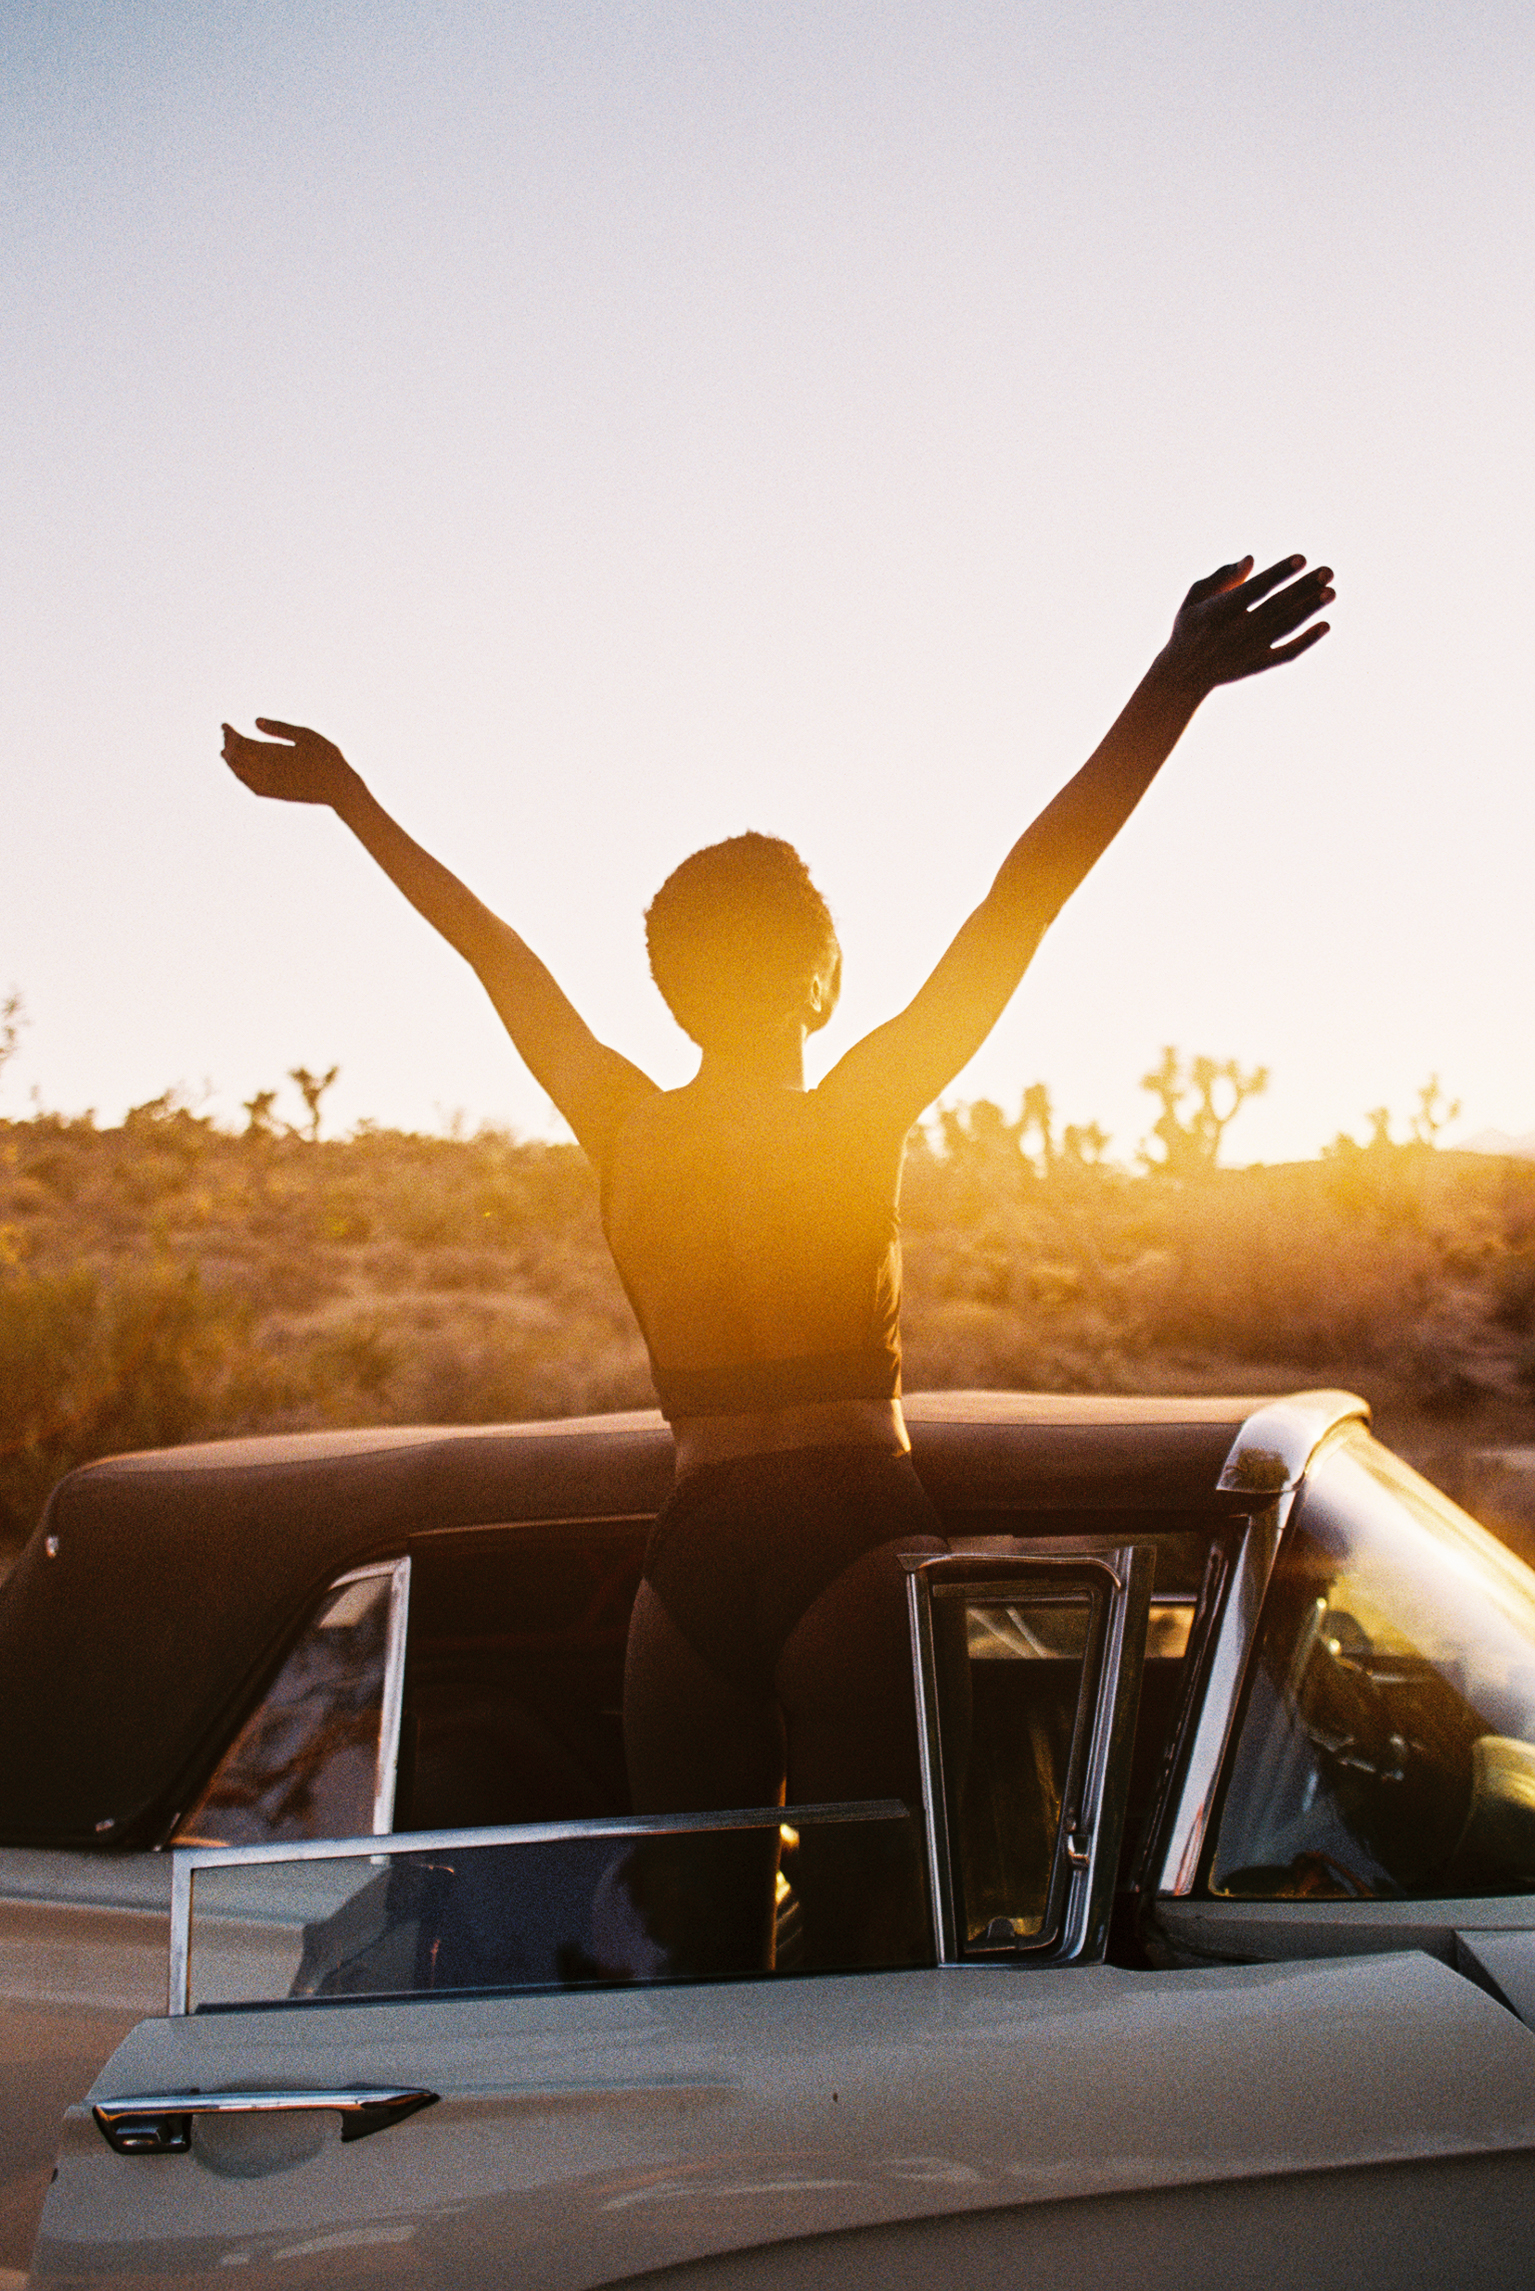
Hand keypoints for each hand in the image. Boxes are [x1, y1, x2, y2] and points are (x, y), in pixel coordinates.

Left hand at [220, 718, 355, 805]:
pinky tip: (239, 771)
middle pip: (237, 757)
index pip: (242, 743)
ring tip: (226, 751)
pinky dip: (240, 776)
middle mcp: (267, 771)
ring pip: (240, 773)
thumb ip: (280, 728)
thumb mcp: (306, 736)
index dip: (230, 734)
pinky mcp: (274, 795)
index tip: (224, 725)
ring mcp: (269, 785)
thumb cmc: (326, 758)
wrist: (338, 789)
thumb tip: (255, 721)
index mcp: (274, 753)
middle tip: (226, 735)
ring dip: (231, 761)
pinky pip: (250, 786)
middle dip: (229, 745)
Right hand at [1163, 555, 1334, 694]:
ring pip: (1286, 627)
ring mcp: (1249, 650)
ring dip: (1310, 609)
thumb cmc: (1191, 627)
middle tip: (1328, 571)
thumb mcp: (1195, 598)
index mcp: (1219, 611)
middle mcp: (1237, 631)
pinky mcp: (1258, 665)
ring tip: (1330, 592)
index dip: (1279, 573)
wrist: (1183, 674)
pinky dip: (1307, 641)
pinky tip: (1325, 626)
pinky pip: (1287, 653)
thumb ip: (1222, 576)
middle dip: (1304, 588)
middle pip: (1277, 606)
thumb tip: (1252, 560)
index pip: (1255, 589)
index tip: (1302, 559)